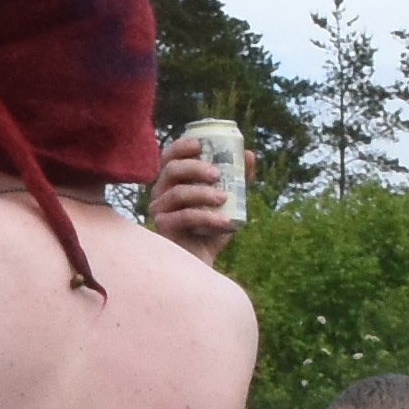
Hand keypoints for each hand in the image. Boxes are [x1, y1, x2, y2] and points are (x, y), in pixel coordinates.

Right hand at [144, 139, 238, 254]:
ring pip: (178, 193)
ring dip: (203, 193)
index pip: (169, 156)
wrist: (202, 264)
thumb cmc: (210, 230)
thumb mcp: (228, 203)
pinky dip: (207, 216)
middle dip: (196, 167)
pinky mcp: (163, 228)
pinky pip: (185, 217)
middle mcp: (160, 193)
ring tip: (224, 198)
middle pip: (172, 170)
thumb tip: (250, 155)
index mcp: (172, 181)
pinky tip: (225, 221)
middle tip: (218, 174)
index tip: (200, 144)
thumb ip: (238, 180)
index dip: (181, 146)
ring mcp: (159, 211)